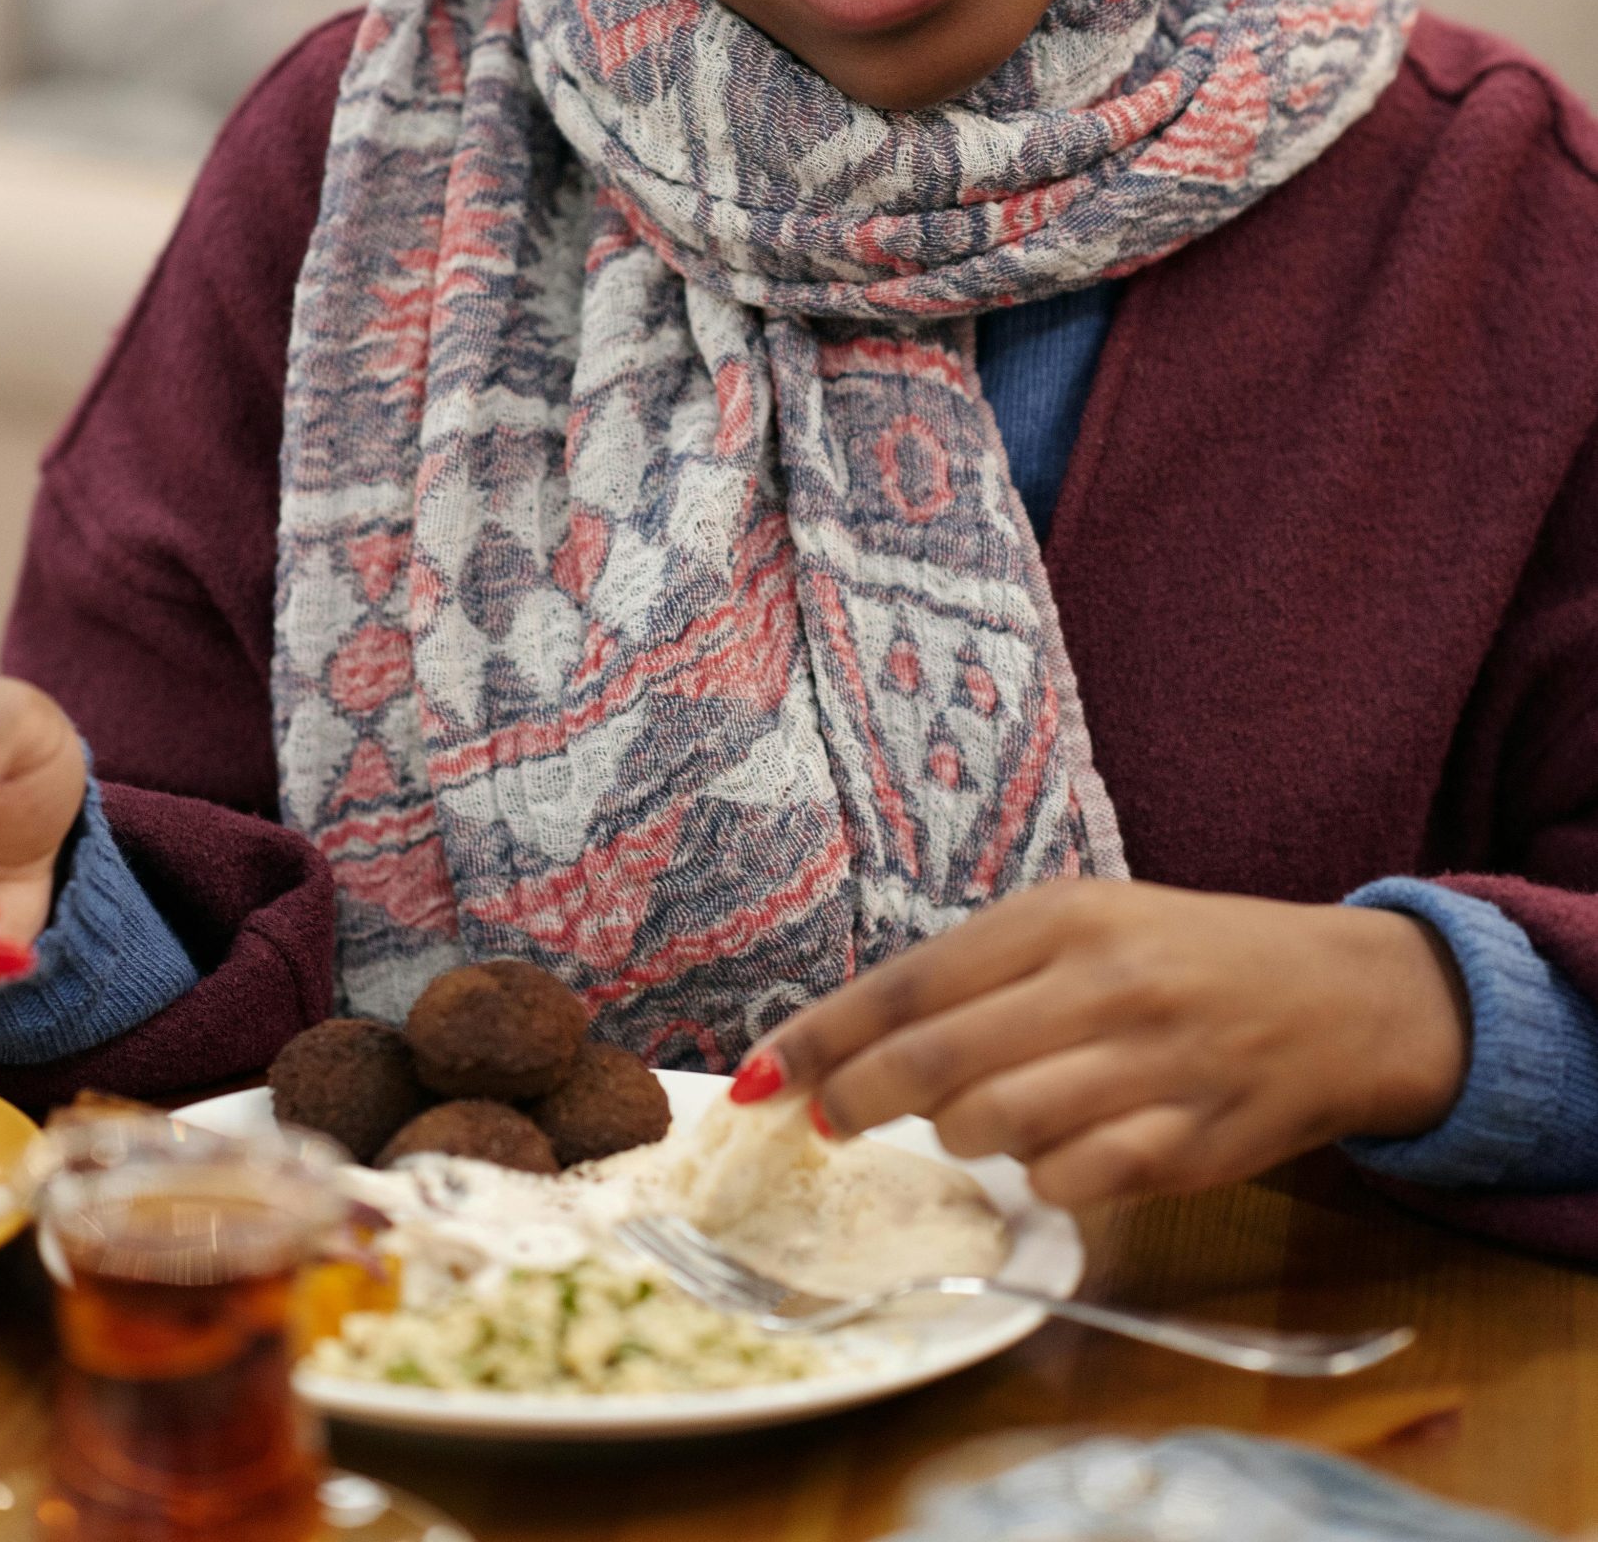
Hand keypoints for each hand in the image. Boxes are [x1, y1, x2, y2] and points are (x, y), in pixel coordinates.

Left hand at [746, 881, 1470, 1207]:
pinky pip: (1071, 1181)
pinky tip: (1054, 1156)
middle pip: (933, 1062)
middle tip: (827, 1122)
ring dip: (958, 1139)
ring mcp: (1149, 1067)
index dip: (821, 1038)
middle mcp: (1102, 983)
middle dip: (857, 1101)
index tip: (756, 1079)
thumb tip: (859, 1043)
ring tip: (970, 1125)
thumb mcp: (1087, 926)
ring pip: (993, 1129)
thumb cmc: (1187, 958)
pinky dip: (1042, 1180)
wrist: (1342, 997)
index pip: (909, 984)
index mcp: (1064, 917)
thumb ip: (983, 977)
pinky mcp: (1189, 1145)